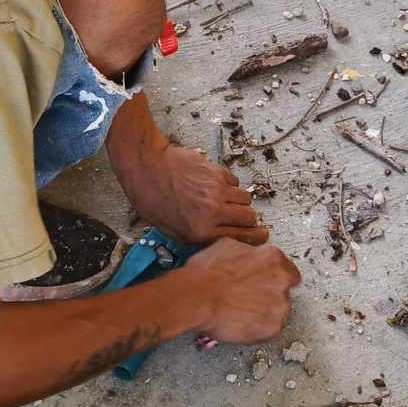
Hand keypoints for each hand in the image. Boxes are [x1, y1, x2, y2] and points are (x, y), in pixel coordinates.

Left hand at [126, 143, 266, 246]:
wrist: (147, 167)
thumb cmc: (152, 199)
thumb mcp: (172, 231)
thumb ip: (199, 237)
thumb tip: (222, 239)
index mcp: (202, 231)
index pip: (244, 237)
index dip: (256, 237)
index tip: (260, 235)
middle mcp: (213, 212)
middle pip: (250, 217)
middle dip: (246, 219)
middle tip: (238, 217)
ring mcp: (217, 190)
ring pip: (246, 198)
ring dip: (239, 201)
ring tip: (224, 200)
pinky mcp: (217, 172)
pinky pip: (235, 182)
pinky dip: (229, 185)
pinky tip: (214, 186)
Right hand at [180, 238, 299, 342]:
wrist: (196, 297)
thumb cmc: (205, 274)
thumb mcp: (226, 246)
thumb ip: (246, 252)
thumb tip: (246, 254)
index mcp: (272, 258)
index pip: (289, 271)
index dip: (275, 279)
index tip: (266, 284)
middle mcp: (281, 280)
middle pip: (284, 292)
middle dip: (269, 296)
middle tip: (249, 299)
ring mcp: (279, 305)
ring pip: (277, 312)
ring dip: (264, 313)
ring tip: (241, 312)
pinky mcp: (272, 327)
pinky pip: (268, 330)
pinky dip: (257, 329)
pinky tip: (241, 323)